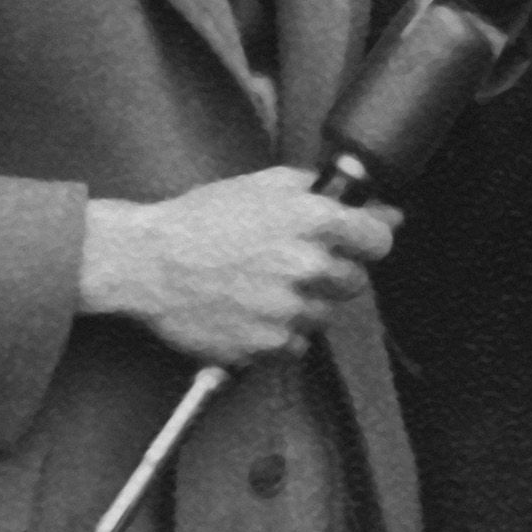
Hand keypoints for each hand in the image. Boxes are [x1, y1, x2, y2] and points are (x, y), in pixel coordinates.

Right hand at [78, 166, 396, 366]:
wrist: (146, 262)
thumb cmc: (202, 220)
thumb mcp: (267, 185)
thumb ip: (330, 194)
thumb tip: (384, 210)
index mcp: (314, 221)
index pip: (380, 240)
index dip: (366, 240)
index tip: (353, 243)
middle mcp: (306, 266)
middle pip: (355, 282)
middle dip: (333, 272)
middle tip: (294, 263)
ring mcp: (286, 309)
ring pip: (325, 315)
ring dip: (306, 304)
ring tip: (265, 286)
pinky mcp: (264, 345)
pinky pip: (296, 345)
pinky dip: (281, 334)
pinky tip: (253, 310)